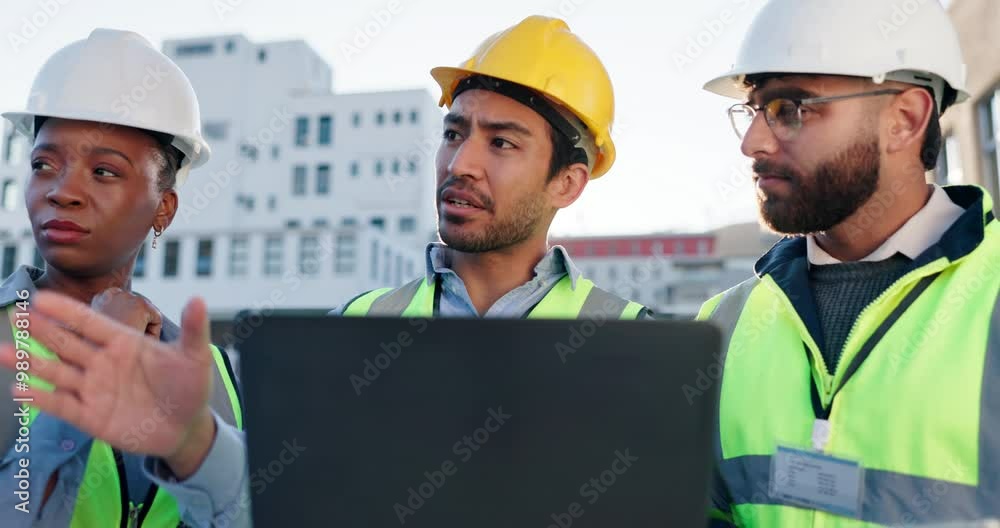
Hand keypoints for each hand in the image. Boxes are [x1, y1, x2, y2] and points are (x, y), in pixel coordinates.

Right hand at [0, 292, 216, 478]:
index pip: (89, 323)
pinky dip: (40, 398)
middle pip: (65, 343)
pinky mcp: (90, 417)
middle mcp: (103, 363)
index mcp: (124, 343)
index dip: (66, 311)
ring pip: (55, 371)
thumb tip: (199, 299)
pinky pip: (60, 405)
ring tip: (2, 350)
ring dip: (28, 362)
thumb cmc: (190, 388)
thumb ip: (194, 330)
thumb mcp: (196, 358)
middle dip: (41, 329)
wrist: (187, 429)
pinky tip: (18, 389)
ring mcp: (94, 389)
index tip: (40, 297)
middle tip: (16, 314)